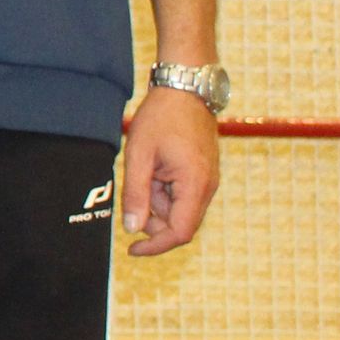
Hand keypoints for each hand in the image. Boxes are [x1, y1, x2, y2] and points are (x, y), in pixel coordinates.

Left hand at [122, 88, 220, 255]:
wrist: (186, 89)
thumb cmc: (161, 118)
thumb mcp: (139, 155)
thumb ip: (135, 194)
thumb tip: (132, 229)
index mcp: (195, 185)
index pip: (180, 233)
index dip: (155, 246)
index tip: (132, 250)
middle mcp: (207, 188)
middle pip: (178, 224)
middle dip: (152, 218)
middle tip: (135, 190)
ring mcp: (208, 181)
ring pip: (179, 210)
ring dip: (156, 201)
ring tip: (145, 169)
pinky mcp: (203, 174)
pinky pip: (183, 195)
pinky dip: (164, 191)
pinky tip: (153, 168)